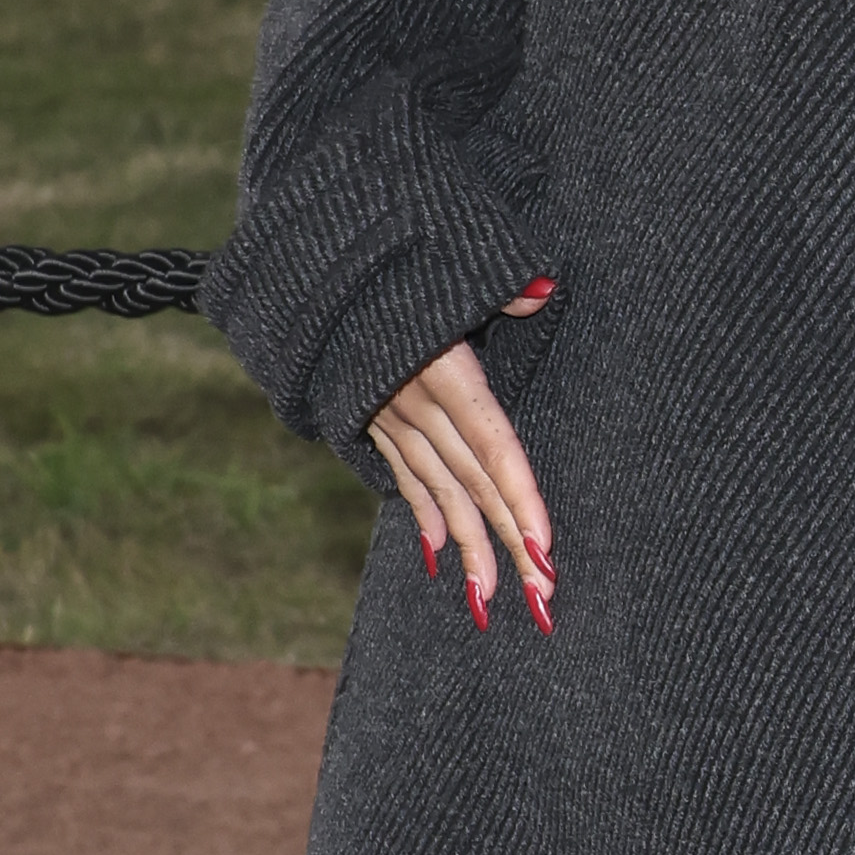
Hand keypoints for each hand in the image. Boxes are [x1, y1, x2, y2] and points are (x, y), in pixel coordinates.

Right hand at [369, 285, 556, 628]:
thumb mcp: (451, 262)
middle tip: (540, 596)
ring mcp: (390, 414)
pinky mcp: (370, 414)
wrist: (309, 266)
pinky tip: (438, 549)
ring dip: (467, 544)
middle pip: (473, 482)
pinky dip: (423, 510)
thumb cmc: (397, 257)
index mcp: (444, 369)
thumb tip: (542, 292)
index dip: (521, 497)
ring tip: (488, 597)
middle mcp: (416, 402)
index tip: (546, 548)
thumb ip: (501, 287)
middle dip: (507, 542)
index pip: (494, 445)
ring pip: (437, 487)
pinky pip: (403, 471)